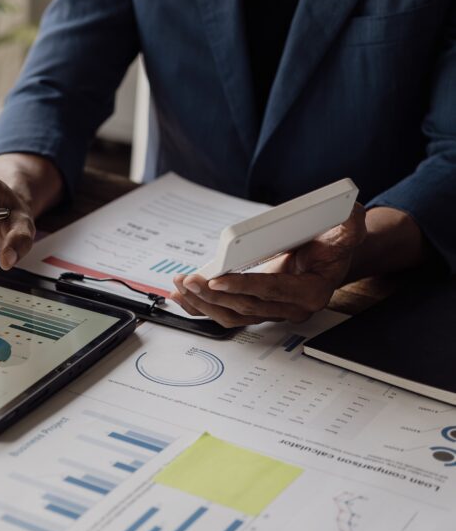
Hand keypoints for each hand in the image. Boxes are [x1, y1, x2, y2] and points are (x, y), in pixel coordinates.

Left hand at [170, 204, 366, 327]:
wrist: (329, 259)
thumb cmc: (333, 245)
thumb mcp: (347, 232)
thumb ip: (350, 226)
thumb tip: (350, 214)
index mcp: (311, 293)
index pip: (272, 292)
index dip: (244, 287)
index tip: (217, 280)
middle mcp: (290, 308)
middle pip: (246, 308)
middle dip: (214, 295)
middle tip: (189, 281)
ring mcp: (271, 312)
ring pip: (232, 316)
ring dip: (203, 304)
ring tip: (180, 287)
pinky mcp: (256, 309)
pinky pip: (226, 314)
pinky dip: (201, 307)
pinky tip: (181, 297)